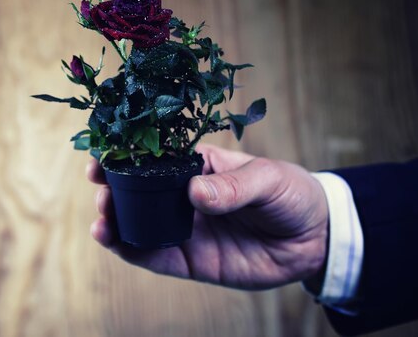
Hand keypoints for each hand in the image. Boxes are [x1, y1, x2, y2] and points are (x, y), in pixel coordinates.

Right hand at [87, 143, 328, 289]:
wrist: (316, 240)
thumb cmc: (292, 194)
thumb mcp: (268, 179)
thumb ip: (233, 186)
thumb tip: (194, 193)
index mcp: (198, 166)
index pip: (155, 158)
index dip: (126, 156)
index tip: (103, 157)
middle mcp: (184, 197)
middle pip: (138, 192)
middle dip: (113, 190)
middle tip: (101, 191)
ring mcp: (185, 229)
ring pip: (139, 225)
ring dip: (115, 221)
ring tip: (102, 219)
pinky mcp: (191, 261)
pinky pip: (155, 257)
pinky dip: (131, 251)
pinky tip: (114, 241)